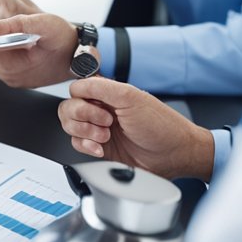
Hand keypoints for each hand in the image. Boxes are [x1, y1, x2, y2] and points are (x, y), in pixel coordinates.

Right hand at [60, 77, 214, 179]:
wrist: (173, 156)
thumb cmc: (162, 126)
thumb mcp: (131, 98)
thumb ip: (101, 87)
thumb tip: (76, 85)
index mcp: (108, 94)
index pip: (76, 90)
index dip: (82, 99)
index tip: (101, 106)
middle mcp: (101, 110)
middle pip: (68, 108)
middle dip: (83, 117)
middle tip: (106, 123)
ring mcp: (98, 129)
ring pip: (69, 126)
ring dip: (85, 133)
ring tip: (106, 137)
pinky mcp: (98, 147)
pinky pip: (76, 144)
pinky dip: (86, 147)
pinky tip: (101, 149)